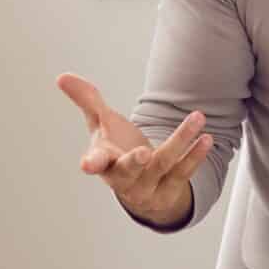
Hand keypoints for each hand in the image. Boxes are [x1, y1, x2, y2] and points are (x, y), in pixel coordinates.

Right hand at [56, 72, 209, 229]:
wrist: (141, 185)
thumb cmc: (116, 150)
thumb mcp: (101, 124)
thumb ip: (86, 100)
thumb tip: (62, 77)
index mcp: (104, 162)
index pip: (96, 162)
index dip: (92, 163)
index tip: (87, 164)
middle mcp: (124, 178)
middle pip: (128, 171)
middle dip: (135, 163)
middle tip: (143, 153)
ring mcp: (147, 187)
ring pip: (163, 164)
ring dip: (181, 141)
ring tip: (197, 118)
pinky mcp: (168, 191)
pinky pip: (183, 173)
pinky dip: (195, 156)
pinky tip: (206, 139)